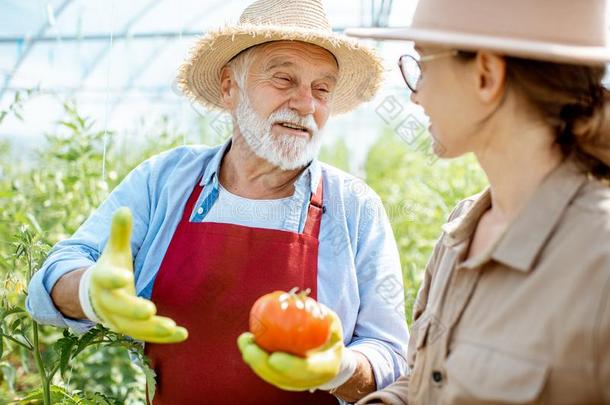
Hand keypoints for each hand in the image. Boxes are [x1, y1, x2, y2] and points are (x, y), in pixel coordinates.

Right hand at [79, 207, 187, 342]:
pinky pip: (146, 336)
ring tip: (173, 328)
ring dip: (153, 330)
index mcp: (102, 278)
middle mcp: (108, 302)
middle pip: (120, 309)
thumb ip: (120, 232)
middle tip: (150, 311)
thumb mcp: (114, 250)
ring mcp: (117, 319)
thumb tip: (125, 208)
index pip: (106, 278)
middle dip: (134, 311)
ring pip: (134, 328)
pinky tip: (182, 335)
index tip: (125, 276)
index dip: (114, 278)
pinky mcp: (129, 329)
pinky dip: (163, 337)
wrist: (94, 296)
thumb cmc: (111, 267)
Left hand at [237, 305, 353, 390]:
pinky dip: (255, 358)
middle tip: (250, 346)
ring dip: (254, 361)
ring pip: (270, 376)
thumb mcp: (331, 321)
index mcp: (326, 367)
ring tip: (244, 340)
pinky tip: (247, 341)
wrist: (330, 355)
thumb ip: (319, 312)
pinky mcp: (284, 379)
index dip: (290, 367)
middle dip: (262, 365)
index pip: (307, 370)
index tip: (274, 357)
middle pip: (281, 378)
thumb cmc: (329, 333)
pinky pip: (267, 370)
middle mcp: (309, 380)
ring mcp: (295, 382)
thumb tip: (298, 299)